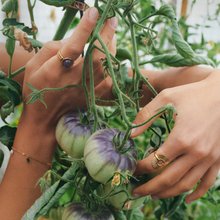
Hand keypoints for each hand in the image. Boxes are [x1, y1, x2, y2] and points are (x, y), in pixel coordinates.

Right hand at [21, 7, 116, 131]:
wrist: (46, 118)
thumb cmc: (36, 89)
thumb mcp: (33, 67)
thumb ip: (50, 49)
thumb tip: (71, 39)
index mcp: (55, 72)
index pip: (73, 47)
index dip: (84, 28)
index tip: (94, 11)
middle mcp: (73, 81)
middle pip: (96, 57)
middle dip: (106, 35)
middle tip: (112, 19)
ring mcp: (85, 90)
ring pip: (105, 68)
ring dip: (112, 49)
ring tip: (113, 34)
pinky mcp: (92, 97)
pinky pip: (108, 81)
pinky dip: (112, 67)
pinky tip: (111, 57)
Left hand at [130, 70, 219, 203]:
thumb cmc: (192, 94)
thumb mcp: (165, 98)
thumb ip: (145, 116)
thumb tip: (130, 134)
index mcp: (181, 138)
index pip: (155, 162)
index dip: (140, 168)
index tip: (131, 169)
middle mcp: (196, 152)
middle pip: (168, 178)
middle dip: (149, 187)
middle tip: (136, 192)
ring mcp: (209, 158)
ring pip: (186, 184)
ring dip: (168, 193)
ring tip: (154, 195)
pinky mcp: (218, 158)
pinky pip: (208, 182)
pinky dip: (196, 193)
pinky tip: (186, 198)